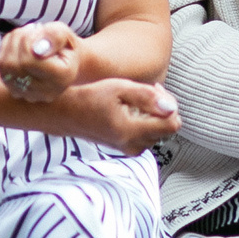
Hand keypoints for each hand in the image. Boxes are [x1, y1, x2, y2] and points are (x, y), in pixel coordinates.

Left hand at [0, 22, 82, 102]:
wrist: (62, 61)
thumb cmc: (64, 45)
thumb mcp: (66, 34)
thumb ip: (55, 36)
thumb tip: (37, 48)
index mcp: (61, 78)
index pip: (29, 62)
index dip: (26, 42)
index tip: (37, 30)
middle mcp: (43, 91)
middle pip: (13, 64)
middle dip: (17, 40)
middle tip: (30, 30)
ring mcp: (27, 93)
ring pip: (4, 64)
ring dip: (11, 43)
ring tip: (26, 37)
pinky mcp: (14, 89)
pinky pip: (0, 65)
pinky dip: (6, 49)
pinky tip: (19, 45)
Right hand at [54, 78, 180, 154]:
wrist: (66, 114)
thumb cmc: (89, 98)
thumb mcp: (119, 88)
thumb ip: (147, 97)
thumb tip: (171, 107)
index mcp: (131, 130)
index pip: (172, 125)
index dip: (169, 105)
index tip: (155, 92)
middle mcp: (133, 145)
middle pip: (167, 128)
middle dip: (161, 109)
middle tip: (143, 93)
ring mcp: (129, 149)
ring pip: (158, 132)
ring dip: (152, 115)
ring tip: (133, 102)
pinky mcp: (126, 149)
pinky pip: (147, 136)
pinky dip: (144, 122)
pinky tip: (130, 111)